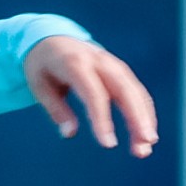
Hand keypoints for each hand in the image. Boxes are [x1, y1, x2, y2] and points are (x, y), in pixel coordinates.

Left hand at [27, 36, 159, 154]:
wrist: (53, 38)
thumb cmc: (43, 65)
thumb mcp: (39, 86)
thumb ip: (56, 109)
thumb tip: (70, 134)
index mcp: (75, 63)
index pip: (94, 94)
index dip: (103, 120)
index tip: (108, 145)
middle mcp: (100, 62)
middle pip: (124, 90)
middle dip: (137, 118)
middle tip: (144, 144)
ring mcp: (114, 64)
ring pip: (135, 92)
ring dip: (145, 119)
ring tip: (147, 146)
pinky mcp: (121, 71)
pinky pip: (137, 92)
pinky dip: (144, 112)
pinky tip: (147, 133)